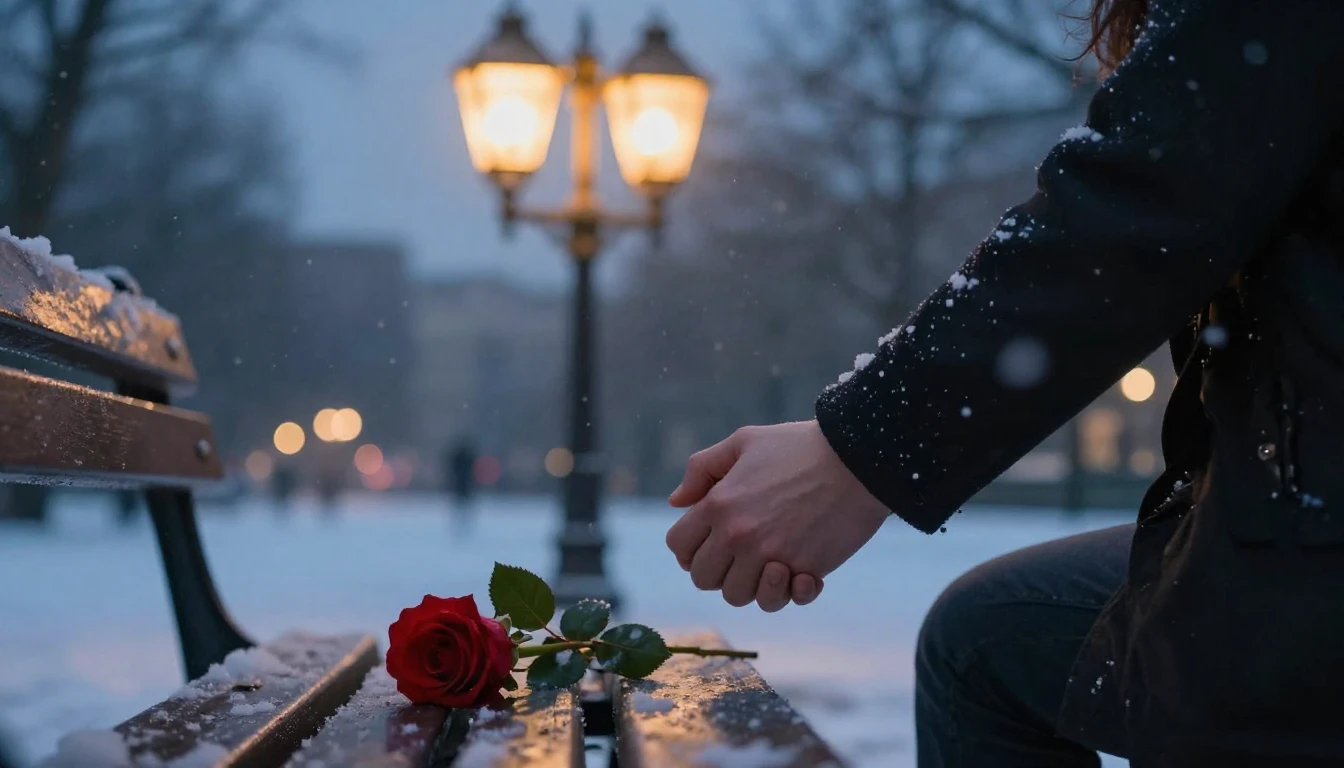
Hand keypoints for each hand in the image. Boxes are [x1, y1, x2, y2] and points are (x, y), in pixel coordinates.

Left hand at [665, 420, 888, 610]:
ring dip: (752, 584)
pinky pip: (783, 601)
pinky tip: (800, 573)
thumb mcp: (744, 442)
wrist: (858, 458)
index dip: (692, 546)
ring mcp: (770, 556)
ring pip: (739, 596)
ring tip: (773, 562)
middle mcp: (737, 536)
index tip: (713, 540)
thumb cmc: (799, 446)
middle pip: (704, 579)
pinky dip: (789, 593)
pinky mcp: (804, 570)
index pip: (680, 547)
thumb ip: (702, 468)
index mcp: (717, 505)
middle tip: (743, 552)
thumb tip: (677, 502)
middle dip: (718, 569)